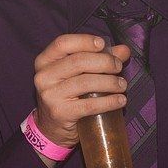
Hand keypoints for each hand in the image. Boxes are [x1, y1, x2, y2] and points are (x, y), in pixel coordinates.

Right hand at [33, 34, 130, 148]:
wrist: (53, 126)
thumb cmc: (67, 94)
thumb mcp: (77, 73)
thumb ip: (99, 58)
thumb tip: (124, 50)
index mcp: (44, 61)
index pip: (62, 43)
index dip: (84, 40)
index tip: (103, 44)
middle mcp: (43, 76)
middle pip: (77, 61)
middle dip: (103, 62)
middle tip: (118, 67)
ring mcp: (50, 95)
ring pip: (85, 82)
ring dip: (109, 82)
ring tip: (122, 84)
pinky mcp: (61, 112)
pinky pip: (89, 105)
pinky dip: (109, 102)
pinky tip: (120, 100)